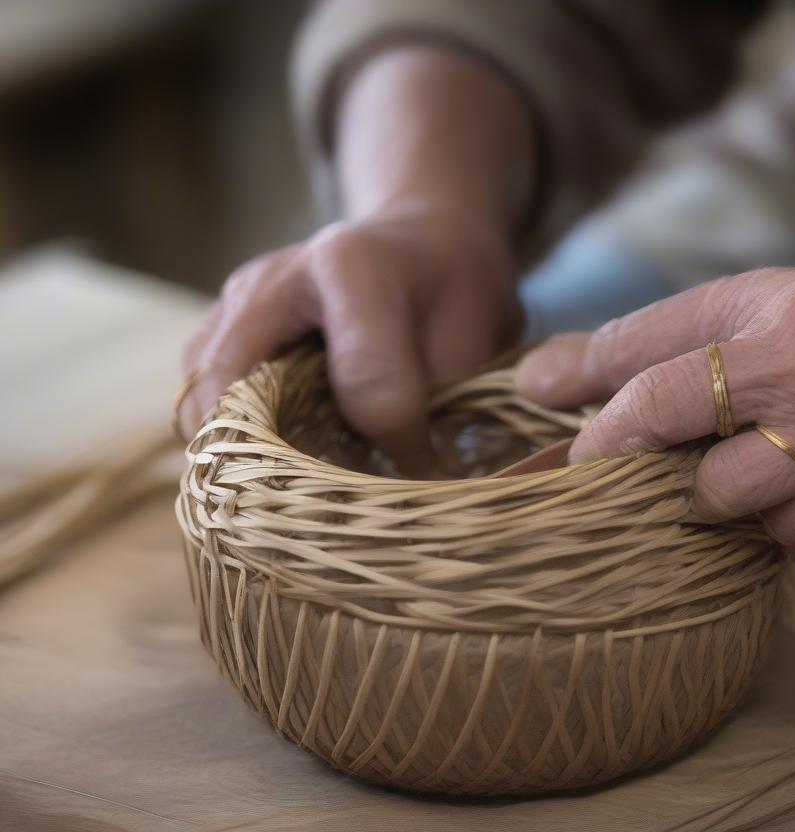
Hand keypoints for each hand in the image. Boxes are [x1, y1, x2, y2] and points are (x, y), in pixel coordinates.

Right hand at [179, 46, 533, 464]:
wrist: (419, 246)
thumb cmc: (452, 295)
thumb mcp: (475, 339)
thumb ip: (437, 401)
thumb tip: (399, 475)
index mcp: (352, 269)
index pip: (365, 387)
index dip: (400, 440)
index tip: (423, 457)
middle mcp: (274, 278)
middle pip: (237, 395)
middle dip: (276, 462)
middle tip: (321, 499)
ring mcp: (234, 301)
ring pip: (200, 399)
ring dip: (238, 453)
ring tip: (293, 482)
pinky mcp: (216, 326)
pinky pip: (196, 396)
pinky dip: (225, 438)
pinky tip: (274, 454)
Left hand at [517, 268, 794, 560]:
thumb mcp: (794, 306)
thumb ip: (688, 335)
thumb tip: (568, 378)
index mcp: (782, 315)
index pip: (649, 351)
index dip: (580, 379)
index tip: (531, 395)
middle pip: (654, 424)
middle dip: (603, 451)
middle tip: (578, 465)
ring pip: (705, 502)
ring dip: (699, 496)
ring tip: (747, 465)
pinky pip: (773, 544)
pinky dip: (772, 527)